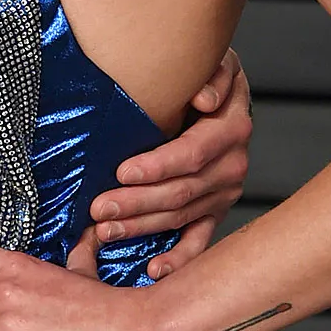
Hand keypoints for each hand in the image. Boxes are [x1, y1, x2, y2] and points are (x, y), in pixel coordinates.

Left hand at [90, 48, 251, 277]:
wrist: (220, 90)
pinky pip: (199, 240)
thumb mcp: (216, 62)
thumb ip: (214, 75)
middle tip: (98, 210)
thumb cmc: (204, 72)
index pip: (191, 154)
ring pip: (180, 216)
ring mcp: (224, 192)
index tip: (121, 171)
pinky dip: (178, 258)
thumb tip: (203, 99)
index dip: (157, 165)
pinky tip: (153, 269)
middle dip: (136, 203)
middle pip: (180, 191)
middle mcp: (231, 165)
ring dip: (142, 227)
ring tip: (104, 231)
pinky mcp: (216, 210)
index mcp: (231, 128)